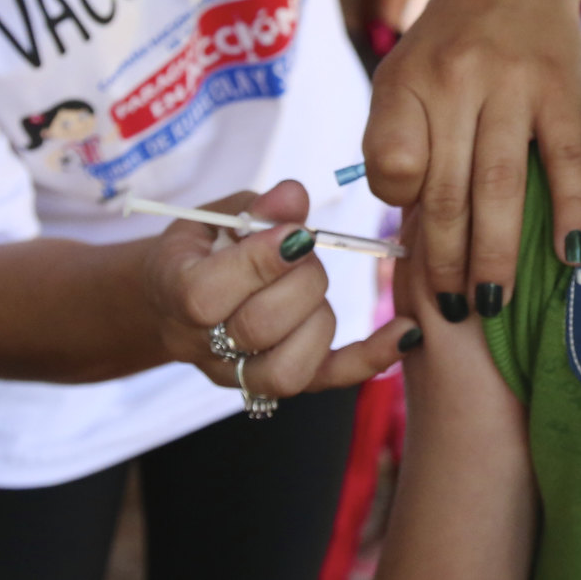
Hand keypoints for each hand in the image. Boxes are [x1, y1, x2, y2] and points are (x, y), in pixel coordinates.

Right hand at [143, 180, 415, 399]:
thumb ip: (257, 207)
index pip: (208, 295)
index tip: (296, 234)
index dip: (259, 262)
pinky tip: (406, 331)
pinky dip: (370, 358)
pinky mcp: (277, 386)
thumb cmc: (206, 245)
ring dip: (318, 319)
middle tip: (305, 251)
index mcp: (175, 292)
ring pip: (288, 370)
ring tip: (313, 286)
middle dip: (300, 282)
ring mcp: (239, 375)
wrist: (180, 297)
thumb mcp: (219, 213)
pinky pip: (327, 382)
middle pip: (259, 329)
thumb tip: (295, 196)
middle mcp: (203, 345)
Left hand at [362, 0, 580, 322]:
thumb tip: (408, 222)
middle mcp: (454, 80)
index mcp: (406, 81)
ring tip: (491, 302)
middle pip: (446, 190)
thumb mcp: (405, 74)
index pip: (392, 166)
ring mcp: (512, 84)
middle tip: (452, 312)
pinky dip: (571, 212)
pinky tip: (570, 256)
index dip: (400, 213)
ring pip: (500, 186)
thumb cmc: (452, 41)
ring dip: (496, 253)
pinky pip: (566, 161)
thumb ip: (399, 140)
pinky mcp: (562, 90)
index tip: (411, 251)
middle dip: (446, 262)